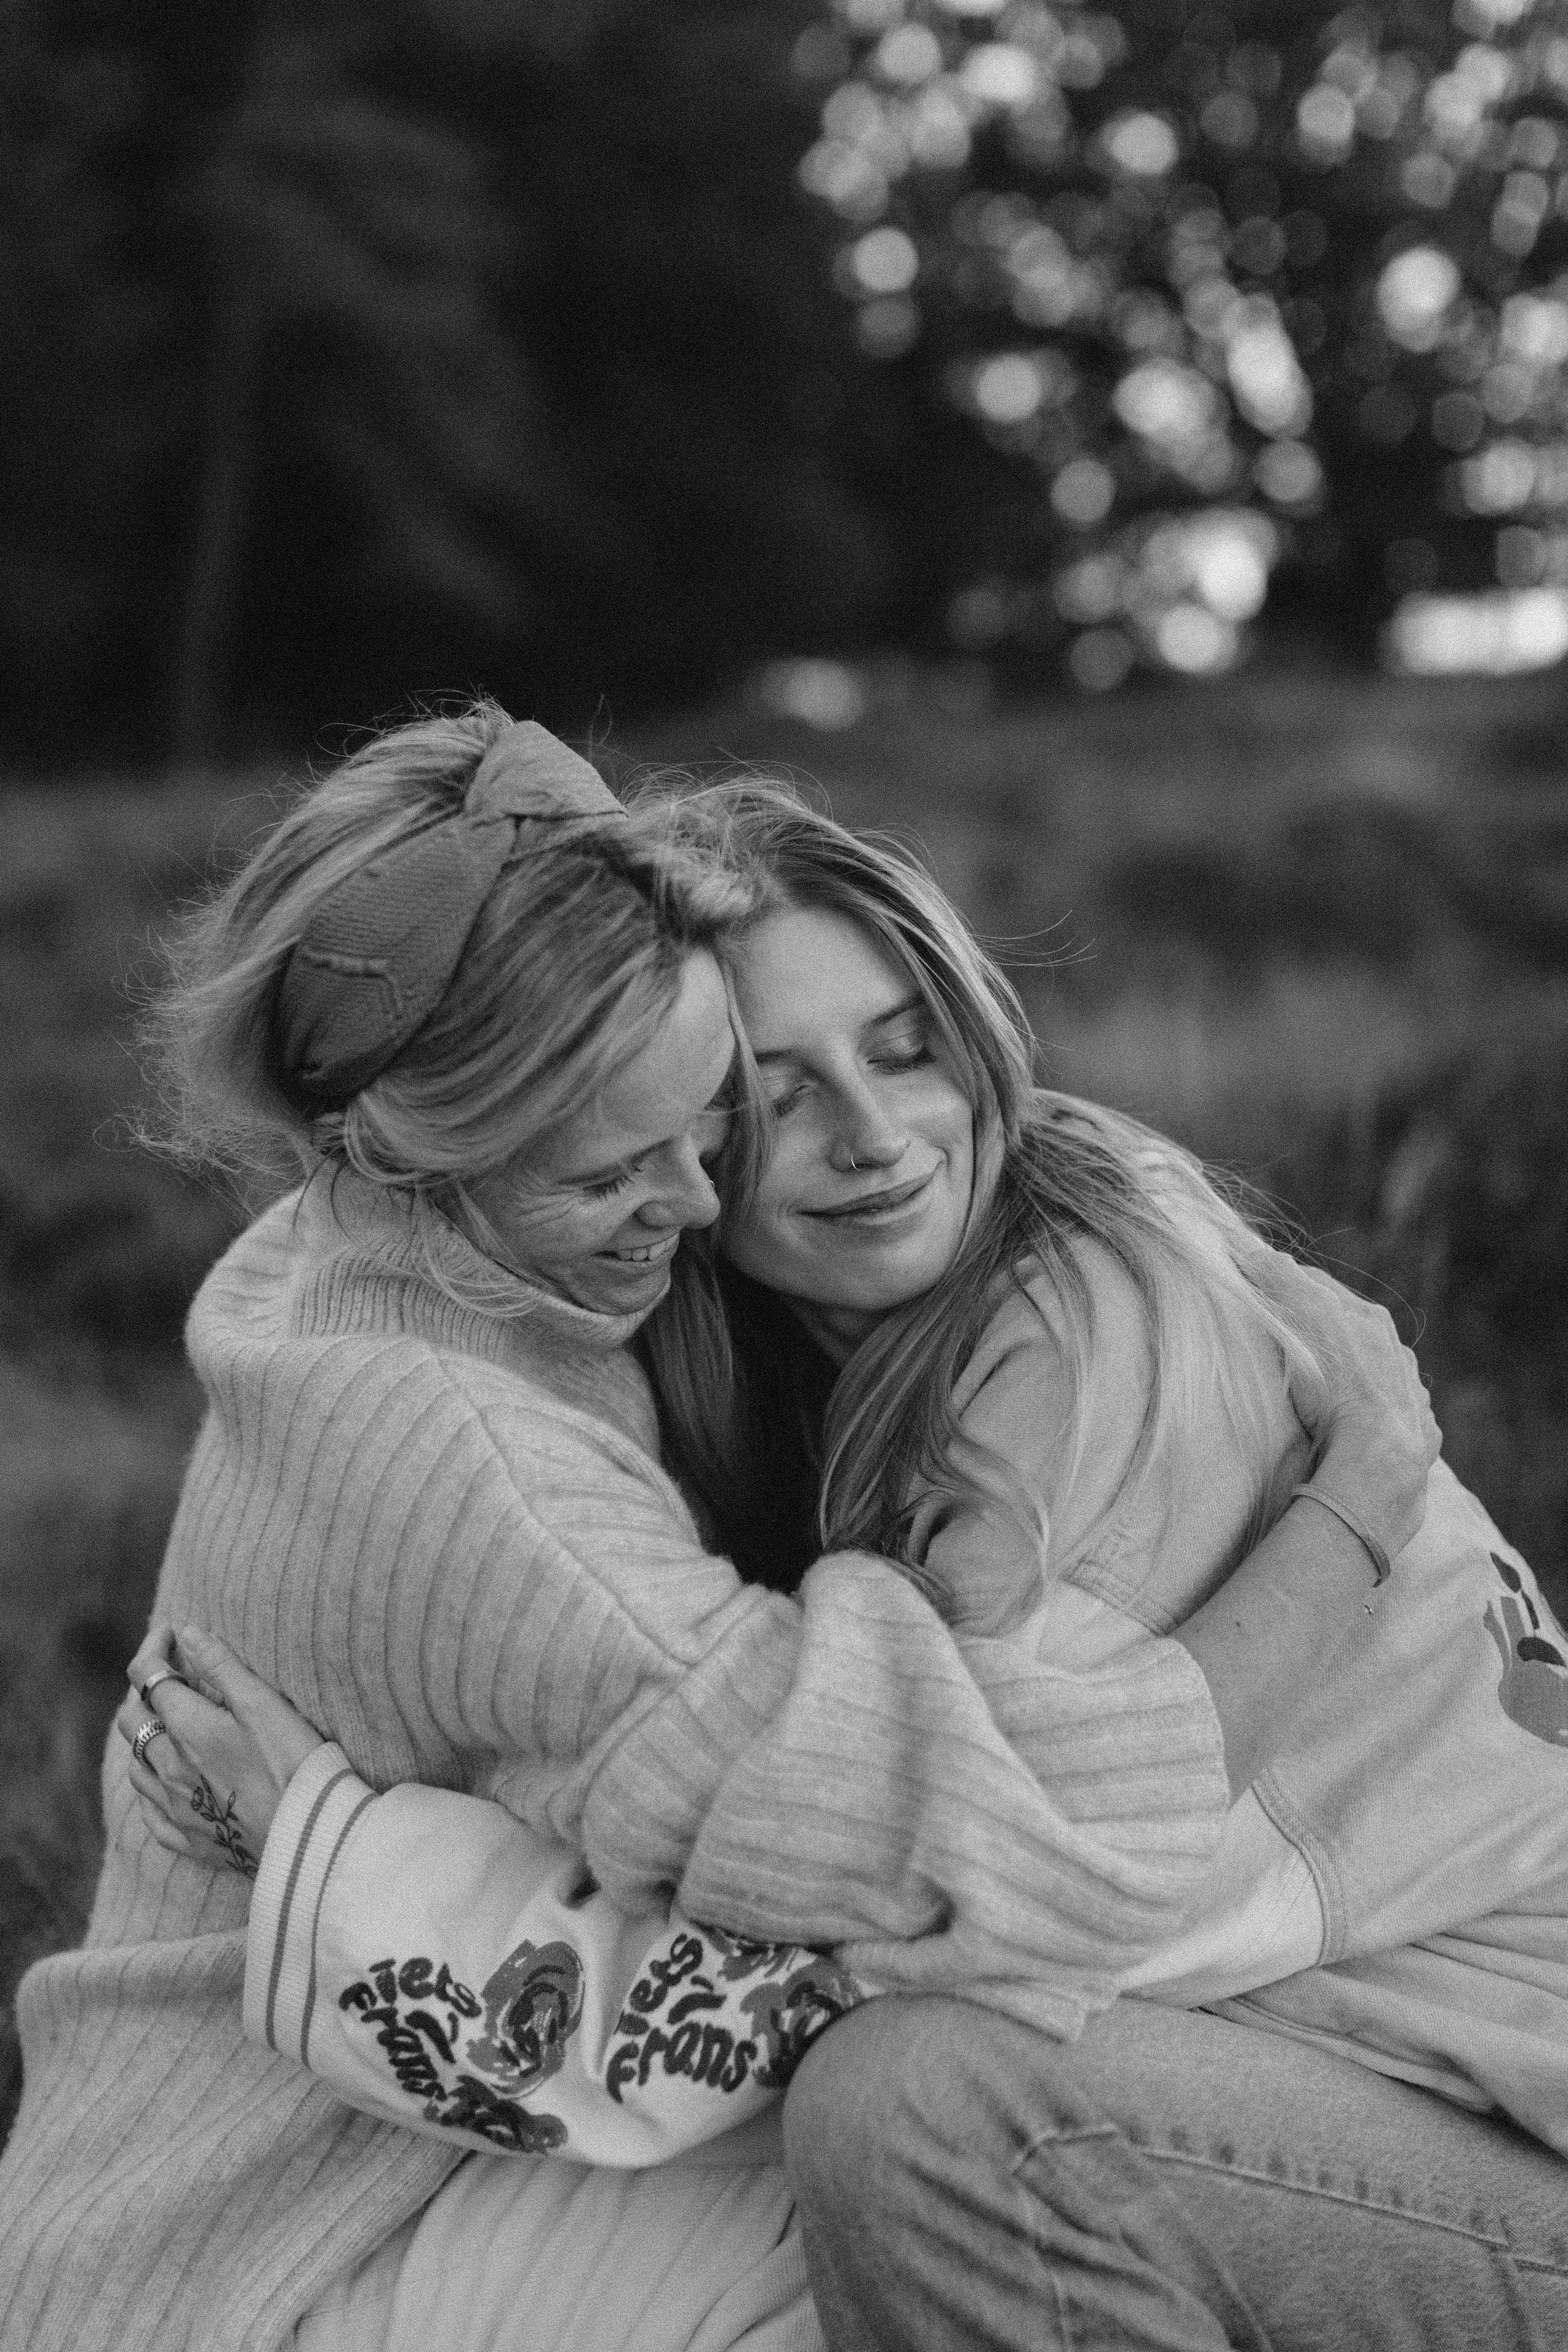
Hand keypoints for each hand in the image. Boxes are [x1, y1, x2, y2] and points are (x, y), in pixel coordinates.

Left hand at [117, 1626, 326, 1876]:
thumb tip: (188, 1633)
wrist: (308, 1836)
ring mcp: (174, 1807)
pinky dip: (151, 1787)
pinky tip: (166, 1782)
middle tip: (170, 1675)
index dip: (154, 1647)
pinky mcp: (187, 1839)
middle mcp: (169, 1768)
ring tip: (167, 1724)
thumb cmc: (293, 1763)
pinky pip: (150, 1812)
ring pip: (135, 1765)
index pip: (148, 1676)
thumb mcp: (263, 1703)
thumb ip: (221, 1666)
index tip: (172, 1633)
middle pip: (133, 1720)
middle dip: (143, 1689)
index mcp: (187, 1728)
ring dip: (143, 1737)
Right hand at [1265, 1253, 1440, 1564]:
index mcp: (1370, 1320)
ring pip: (1380, 1374)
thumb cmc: (1337, 1386)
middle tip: (1288, 1341)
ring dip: (1356, 1376)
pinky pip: (1397, 1418)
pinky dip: (1377, 1418)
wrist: (1380, 1459)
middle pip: (1352, 1330)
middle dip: (1324, 1330)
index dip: (1287, 1285)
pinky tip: (1359, 1429)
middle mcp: (1398, 1354)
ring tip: (1326, 1391)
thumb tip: (1256, 1250)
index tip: (1259, 1289)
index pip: (1320, 1288)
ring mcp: (1412, 1397)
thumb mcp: (1304, 1320)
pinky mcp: (1419, 1438)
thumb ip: (1283, 1280)